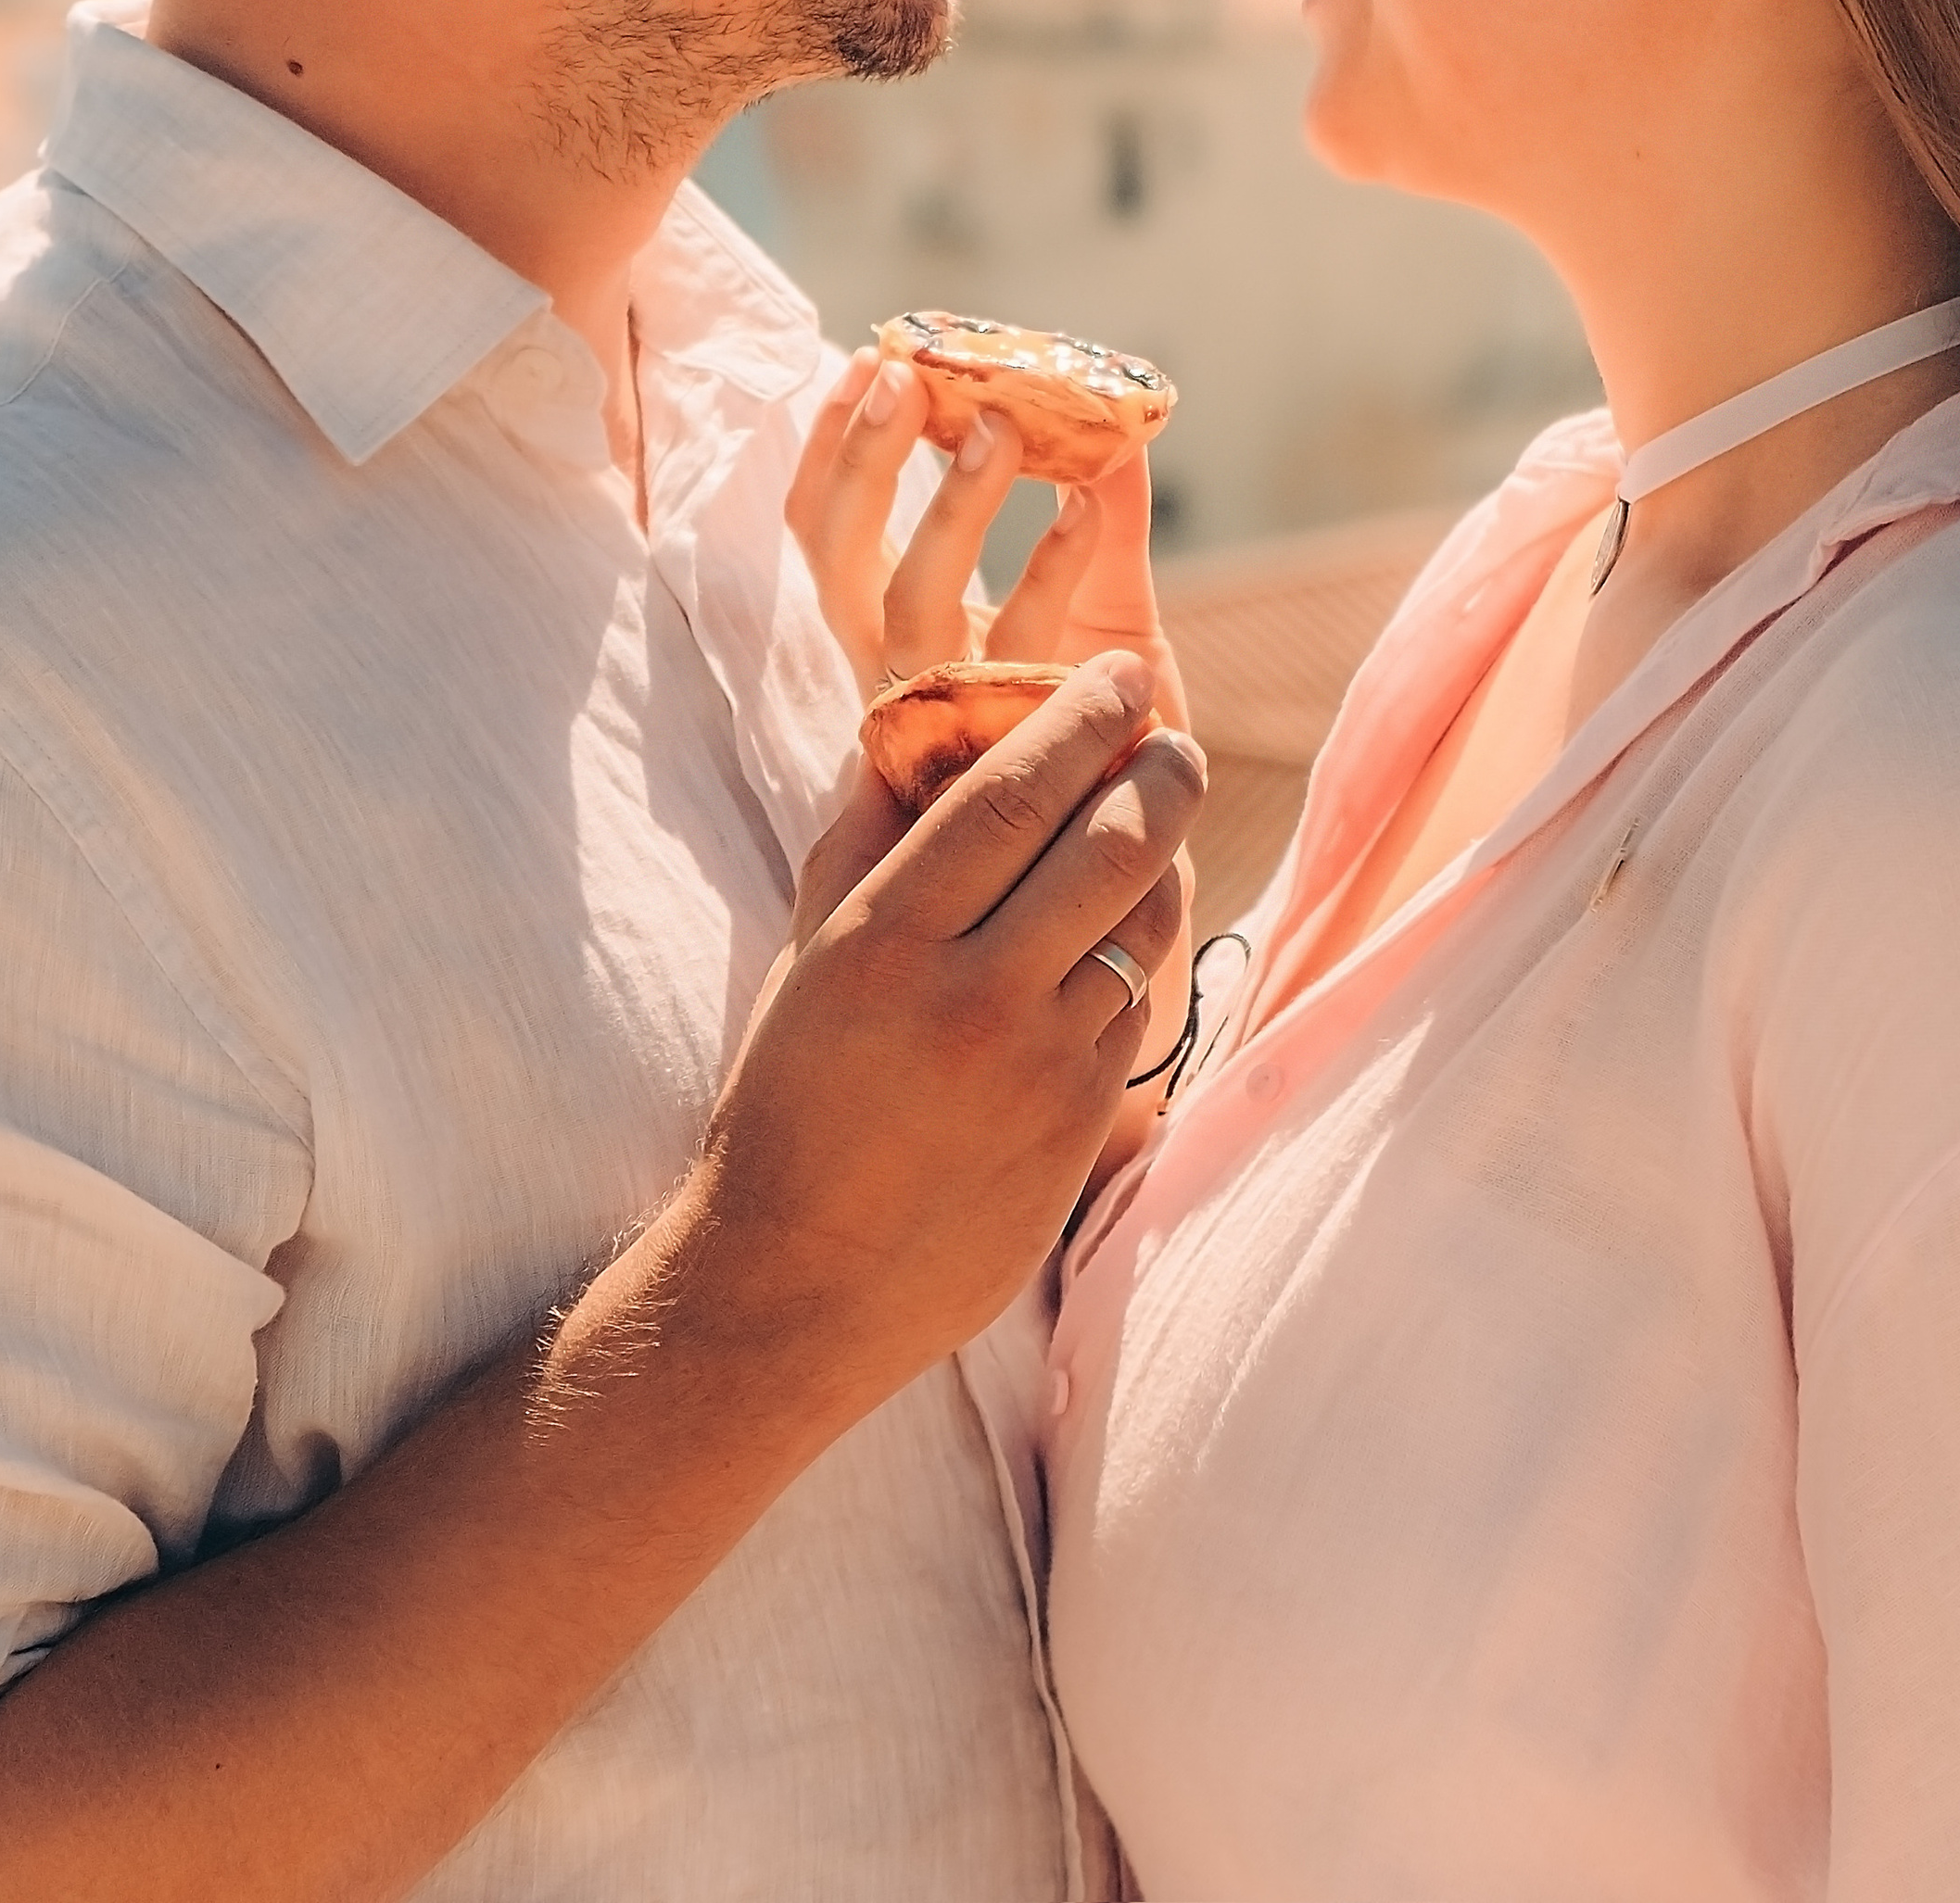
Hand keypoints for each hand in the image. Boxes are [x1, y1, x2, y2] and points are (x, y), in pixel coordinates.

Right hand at [692, 651, 1202, 1413]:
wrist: (798, 1283)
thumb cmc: (786, 1103)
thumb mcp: (806, 958)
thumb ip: (862, 841)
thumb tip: (913, 730)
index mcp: (886, 939)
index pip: (1012, 795)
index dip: (1081, 720)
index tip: (1122, 675)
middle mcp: (970, 996)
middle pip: (1107, 846)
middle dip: (1160, 772)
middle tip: (1173, 735)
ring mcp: (1037, 1066)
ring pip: (1143, 926)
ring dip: (1169, 857)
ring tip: (1166, 815)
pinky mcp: (1081, 1126)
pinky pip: (1137, 1009)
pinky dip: (1144, 951)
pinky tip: (1134, 921)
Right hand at [788, 348, 1187, 732]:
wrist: (1144, 856)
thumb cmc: (1110, 728)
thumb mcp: (1107, 607)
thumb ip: (1108, 520)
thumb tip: (1121, 421)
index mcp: (895, 634)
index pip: (823, 532)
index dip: (830, 448)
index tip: (868, 362)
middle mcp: (902, 676)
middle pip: (840, 559)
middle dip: (863, 461)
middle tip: (908, 376)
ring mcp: (952, 717)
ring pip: (912, 606)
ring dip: (952, 508)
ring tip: (1005, 426)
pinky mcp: (1015, 752)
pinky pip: (1019, 651)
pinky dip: (1050, 568)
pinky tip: (1088, 509)